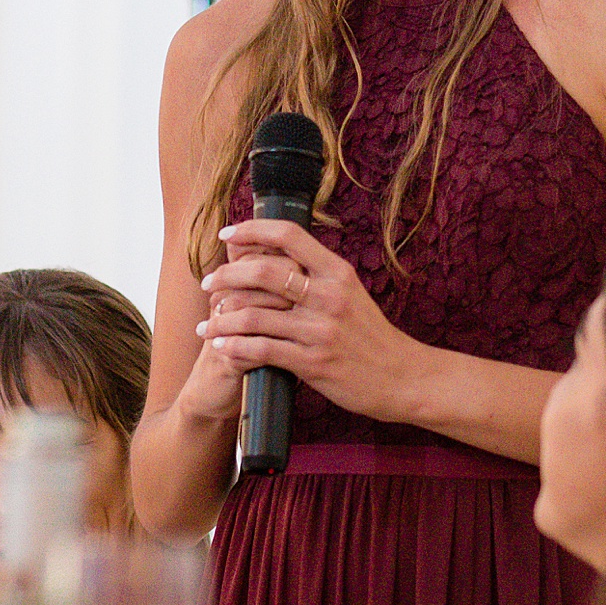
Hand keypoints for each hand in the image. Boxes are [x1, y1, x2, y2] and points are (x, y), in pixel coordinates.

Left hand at [200, 219, 414, 422]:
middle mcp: (329, 295)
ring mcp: (320, 329)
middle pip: (265, 272)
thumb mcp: (352, 293)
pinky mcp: (312, 362)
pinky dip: (235, 348)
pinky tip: (222, 347)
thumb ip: (319, 277)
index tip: (228, 233)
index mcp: (338, 271)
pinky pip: (262, 351)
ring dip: (222, 319)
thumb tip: (280, 260)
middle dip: (227, 276)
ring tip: (206, 325)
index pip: (290, 235)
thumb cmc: (371, 335)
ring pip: (256, 316)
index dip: (253, 229)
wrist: (399, 375)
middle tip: (208, 283)